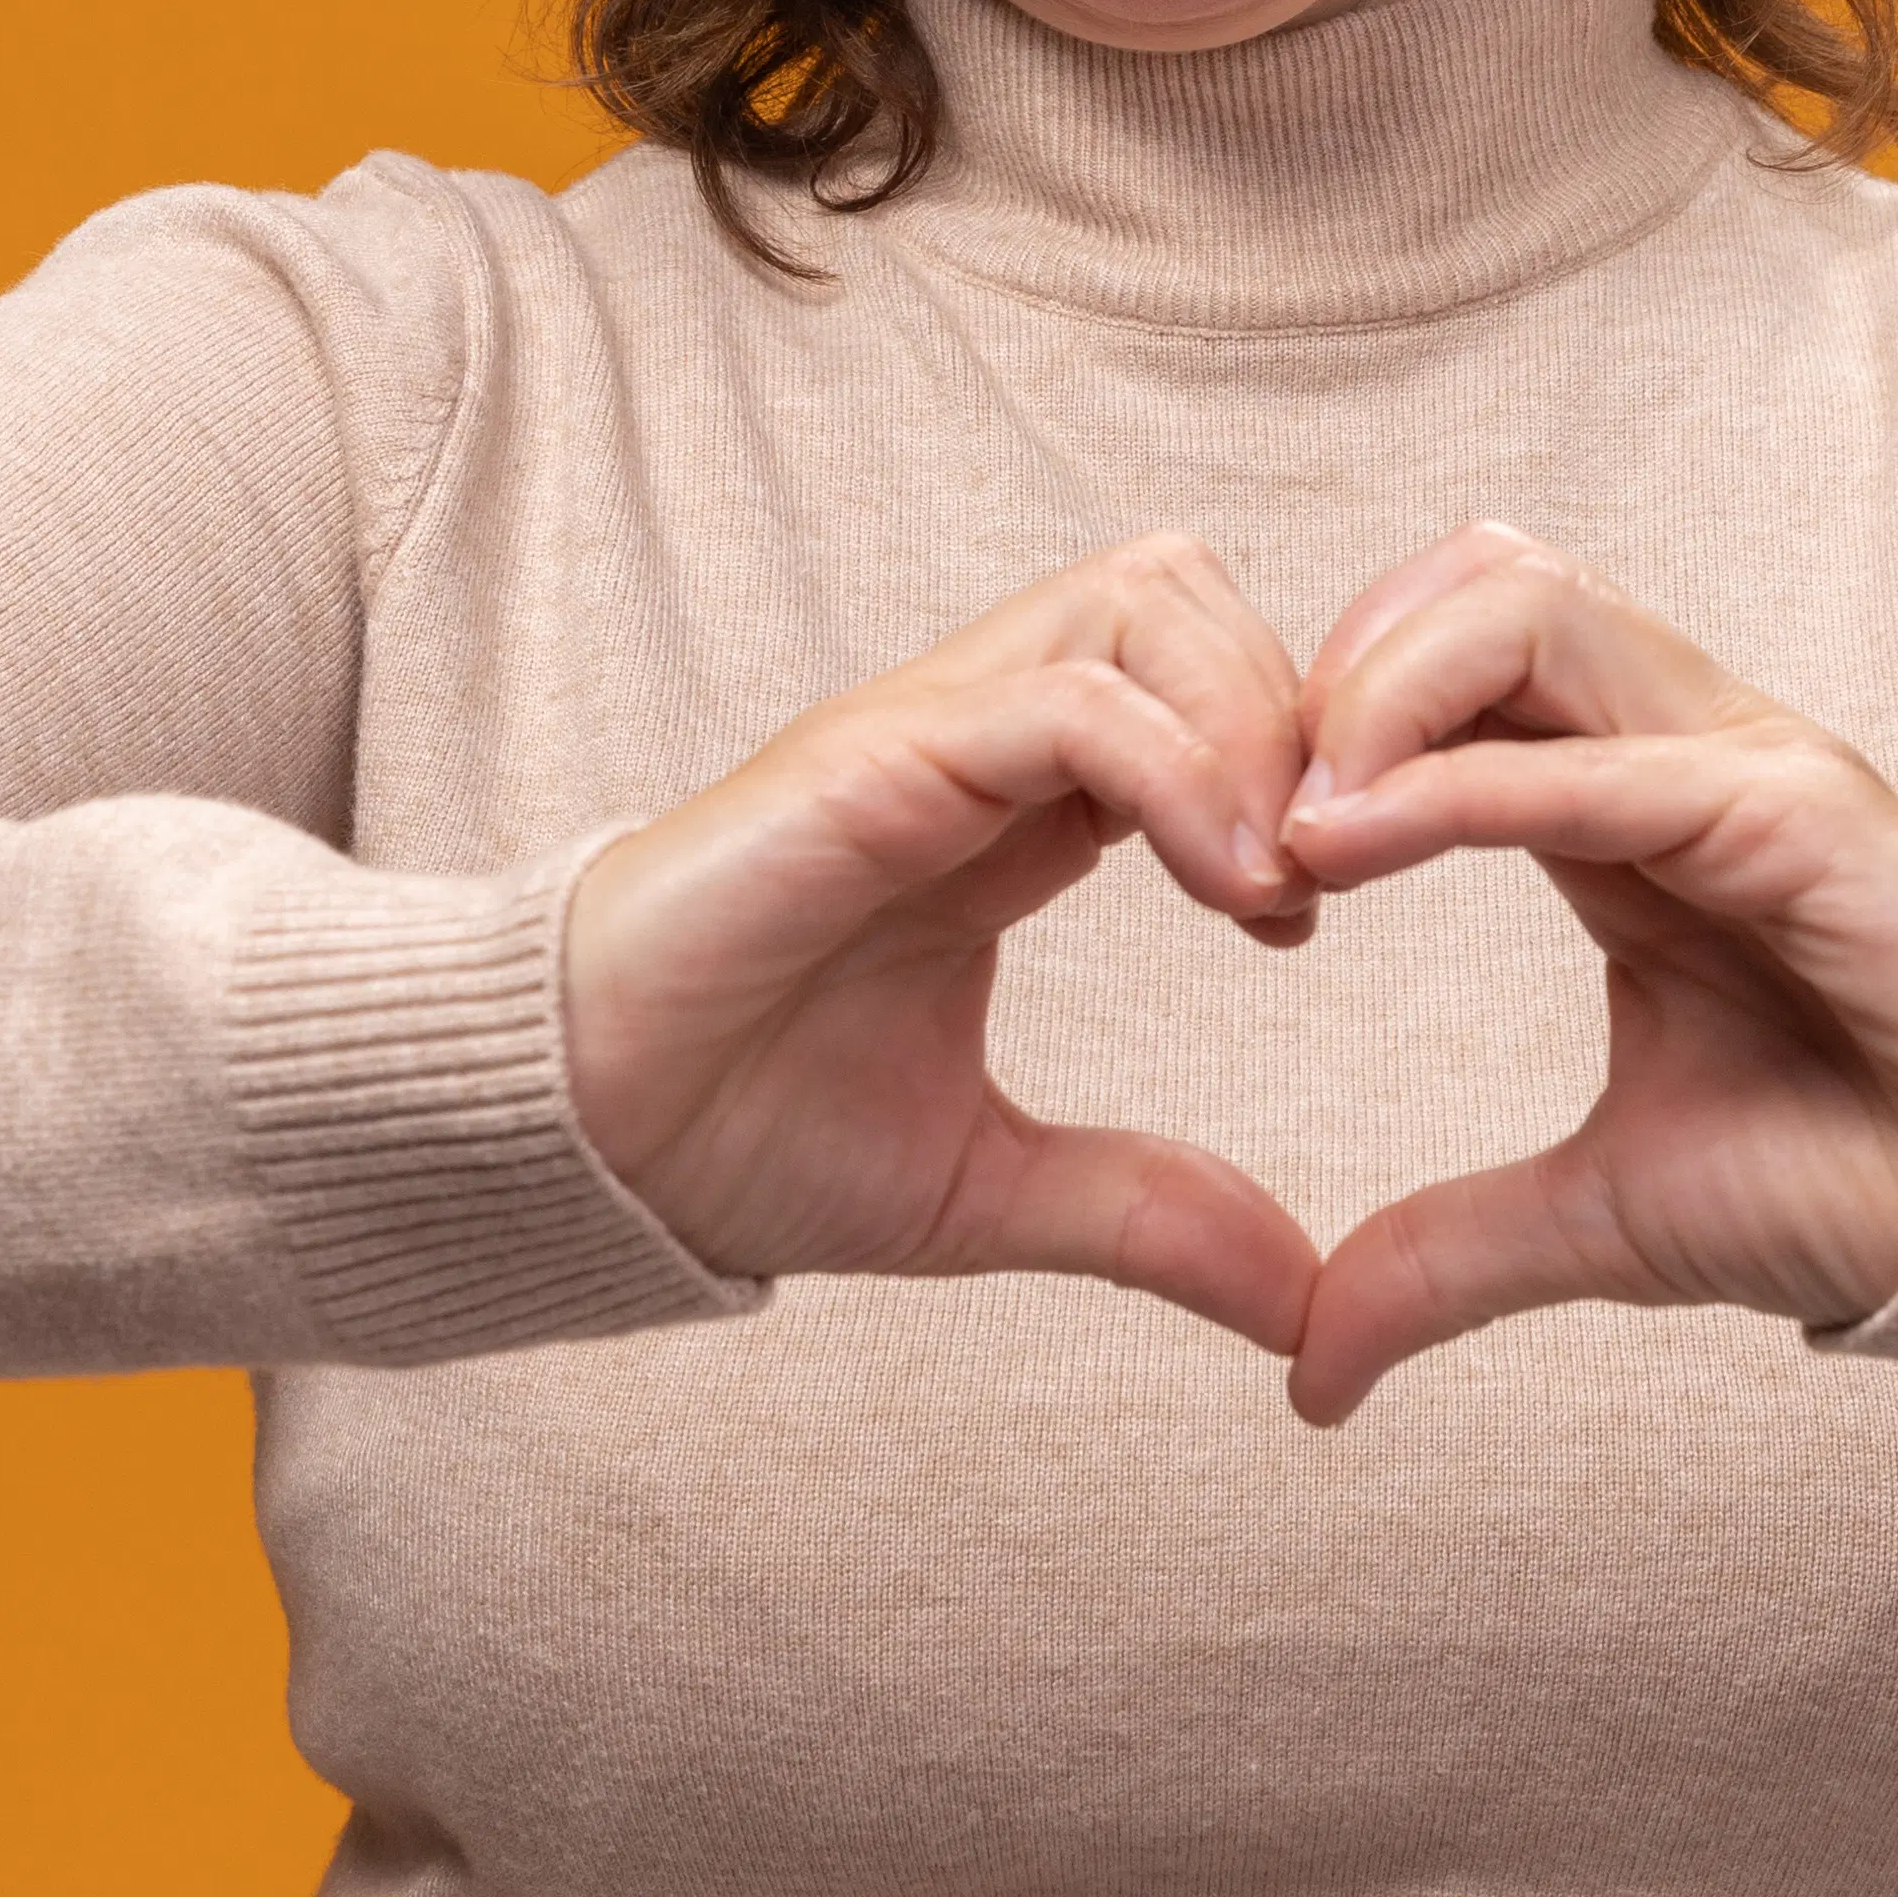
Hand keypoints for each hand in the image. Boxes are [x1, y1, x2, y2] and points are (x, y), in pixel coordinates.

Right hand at [563, 535, 1325, 1355]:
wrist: (578, 1145)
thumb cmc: (741, 1134)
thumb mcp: (991, 1189)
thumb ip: (1150, 1218)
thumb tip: (1302, 1303)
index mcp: (1012, 809)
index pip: (1195, 683)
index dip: (1286, 770)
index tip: (1309, 920)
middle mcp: (979, 739)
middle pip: (1188, 593)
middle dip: (1290, 712)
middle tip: (1319, 873)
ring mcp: (926, 735)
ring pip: (1145, 601)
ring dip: (1249, 723)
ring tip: (1274, 883)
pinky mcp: (872, 760)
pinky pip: (1069, 702)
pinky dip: (1182, 772)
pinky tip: (1232, 891)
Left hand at [1277, 524, 1897, 1424]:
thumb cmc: (1857, 1174)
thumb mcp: (1599, 1216)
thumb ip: (1446, 1259)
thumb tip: (1307, 1370)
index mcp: (1623, 800)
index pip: (1449, 649)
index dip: (1321, 717)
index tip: (1225, 851)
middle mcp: (1678, 743)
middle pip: (1473, 578)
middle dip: (1328, 667)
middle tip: (1237, 816)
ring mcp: (1744, 761)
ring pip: (1526, 607)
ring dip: (1376, 694)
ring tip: (1287, 824)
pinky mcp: (1800, 817)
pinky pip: (1604, 759)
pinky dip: (1455, 785)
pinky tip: (1339, 847)